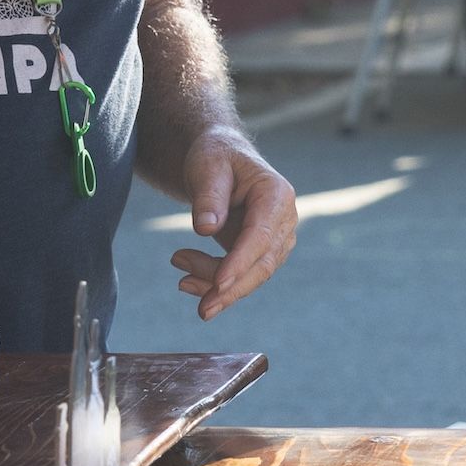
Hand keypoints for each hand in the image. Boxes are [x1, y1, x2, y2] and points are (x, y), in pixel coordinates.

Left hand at [172, 127, 297, 317]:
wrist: (221, 160)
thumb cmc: (215, 158)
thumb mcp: (207, 166)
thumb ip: (208, 195)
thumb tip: (205, 228)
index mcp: (276, 194)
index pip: (262, 235)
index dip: (241, 261)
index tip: (218, 283)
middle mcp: (283, 219)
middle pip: (263, 263)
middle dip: (231, 288)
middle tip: (202, 308)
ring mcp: (275, 239)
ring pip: (252, 276)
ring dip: (217, 287)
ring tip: (182, 280)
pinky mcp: (260, 252)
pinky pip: (242, 276)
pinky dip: (216, 283)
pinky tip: (189, 281)